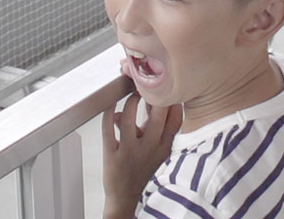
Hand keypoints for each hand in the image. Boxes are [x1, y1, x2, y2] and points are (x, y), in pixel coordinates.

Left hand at [101, 93, 182, 218]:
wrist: (126, 196)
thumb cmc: (142, 168)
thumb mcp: (157, 149)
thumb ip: (154, 127)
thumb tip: (145, 103)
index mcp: (164, 147)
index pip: (175, 119)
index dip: (172, 100)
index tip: (165, 90)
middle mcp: (149, 149)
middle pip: (157, 114)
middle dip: (153, 95)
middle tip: (148, 87)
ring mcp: (130, 152)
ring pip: (128, 117)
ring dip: (129, 101)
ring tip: (131, 97)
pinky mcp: (112, 155)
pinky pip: (107, 128)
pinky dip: (107, 113)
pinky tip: (110, 106)